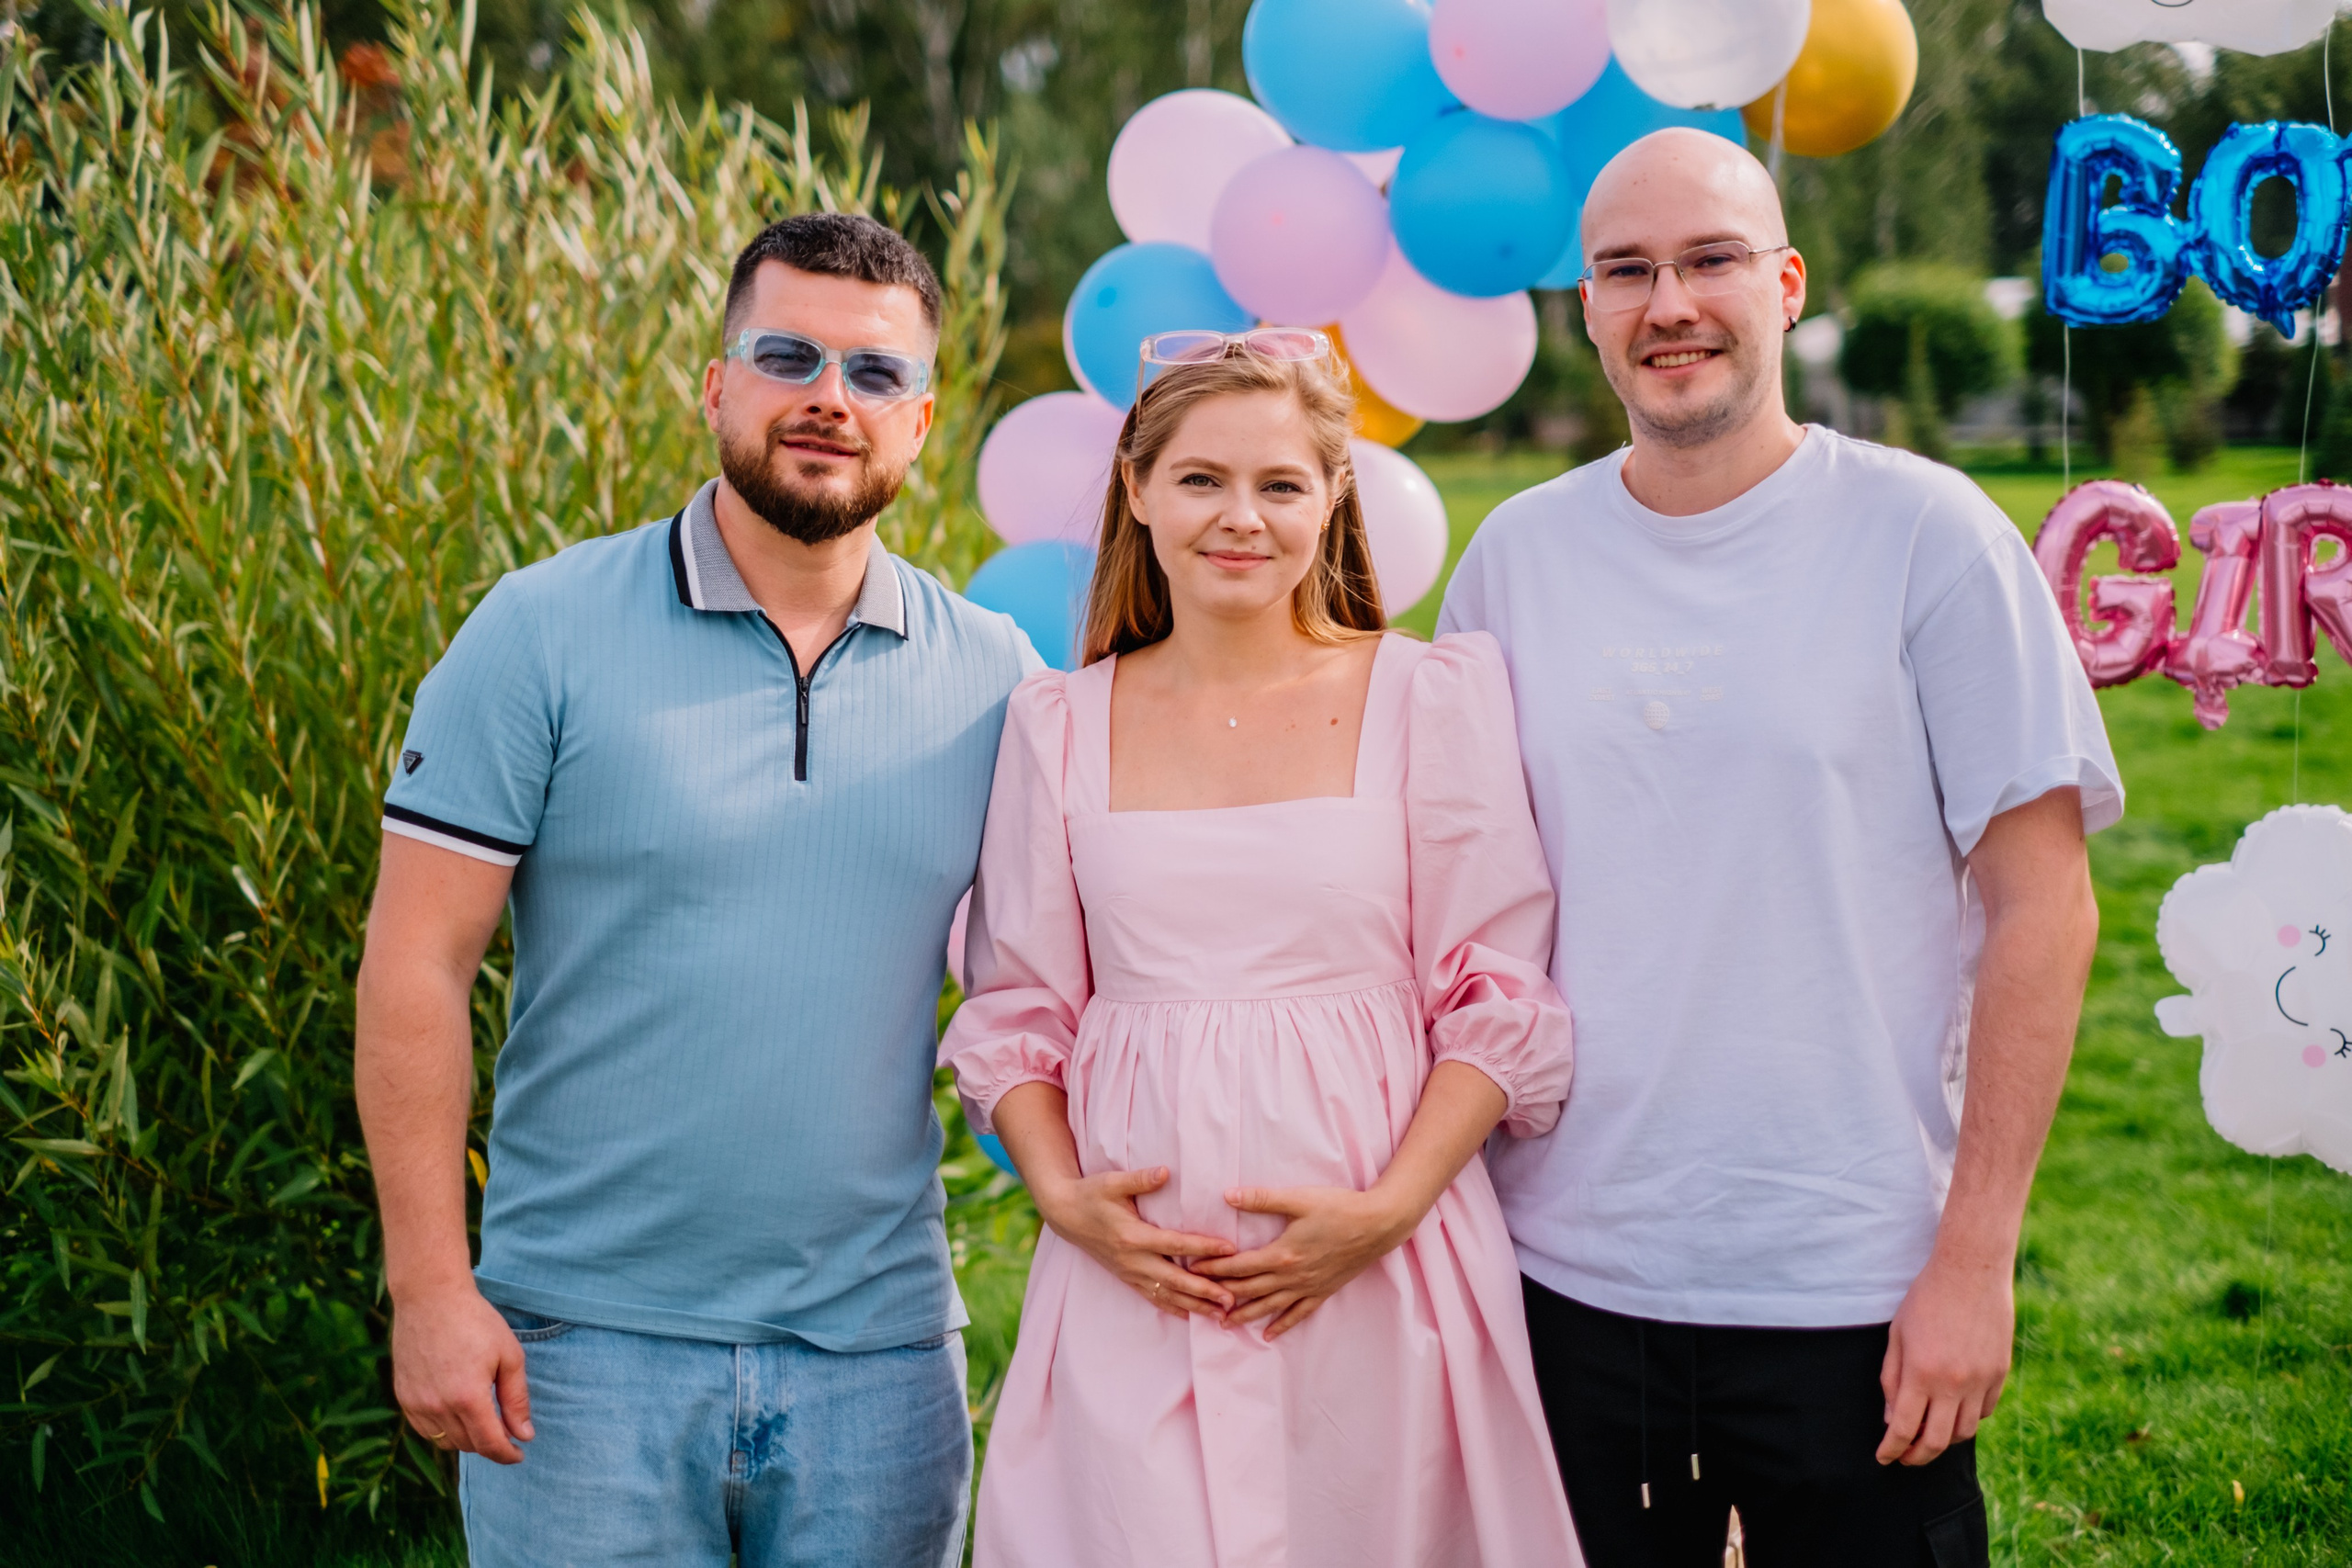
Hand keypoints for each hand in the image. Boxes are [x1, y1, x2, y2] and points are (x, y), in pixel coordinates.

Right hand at [391, 1281, 534, 1463]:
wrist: (430, 1298)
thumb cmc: (476, 1322)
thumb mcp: (509, 1356)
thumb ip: (516, 1399)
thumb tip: (524, 1435)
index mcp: (468, 1397)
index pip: (490, 1444)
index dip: (507, 1454)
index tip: (519, 1454)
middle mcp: (438, 1406)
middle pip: (469, 1445)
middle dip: (490, 1444)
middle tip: (505, 1431)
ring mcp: (416, 1404)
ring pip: (445, 1441)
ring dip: (467, 1439)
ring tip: (482, 1420)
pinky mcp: (403, 1397)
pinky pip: (425, 1430)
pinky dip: (444, 1430)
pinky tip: (457, 1413)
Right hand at [1031, 1165, 1237, 1319]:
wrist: (1065, 1214)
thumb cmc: (1091, 1194)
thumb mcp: (1113, 1182)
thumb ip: (1140, 1180)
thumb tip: (1165, 1172)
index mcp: (1132, 1236)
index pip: (1175, 1244)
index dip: (1204, 1247)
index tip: (1230, 1250)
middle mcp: (1132, 1260)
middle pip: (1175, 1280)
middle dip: (1205, 1291)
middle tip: (1233, 1299)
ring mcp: (1129, 1272)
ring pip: (1167, 1295)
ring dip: (1195, 1306)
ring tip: (1222, 1315)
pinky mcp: (1126, 1277)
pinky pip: (1153, 1297)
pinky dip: (1173, 1308)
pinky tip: (1191, 1315)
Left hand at [1190, 1185, 1417, 1338]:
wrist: (1378, 1225)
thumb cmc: (1339, 1208)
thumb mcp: (1299, 1199)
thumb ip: (1262, 1199)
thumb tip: (1228, 1195)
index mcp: (1282, 1253)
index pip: (1239, 1265)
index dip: (1214, 1269)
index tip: (1192, 1271)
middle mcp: (1292, 1276)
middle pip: (1249, 1288)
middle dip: (1222, 1293)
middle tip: (1198, 1299)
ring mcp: (1308, 1287)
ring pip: (1270, 1306)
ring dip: (1245, 1314)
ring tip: (1224, 1323)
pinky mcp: (1323, 1291)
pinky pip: (1299, 1313)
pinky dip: (1282, 1324)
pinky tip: (1269, 1335)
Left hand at [1877, 1251, 2013, 1465]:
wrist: (1971, 1272)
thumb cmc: (1926, 1299)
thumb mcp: (1897, 1335)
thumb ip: (1892, 1379)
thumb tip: (1892, 1419)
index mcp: (1921, 1373)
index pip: (1905, 1429)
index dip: (1892, 1449)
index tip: (1883, 1458)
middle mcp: (1954, 1383)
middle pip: (1937, 1441)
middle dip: (1917, 1456)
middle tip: (1905, 1458)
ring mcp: (1981, 1380)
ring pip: (1965, 1431)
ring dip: (1944, 1440)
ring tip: (1929, 1435)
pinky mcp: (2000, 1374)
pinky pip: (1984, 1411)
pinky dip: (1968, 1418)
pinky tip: (1955, 1411)